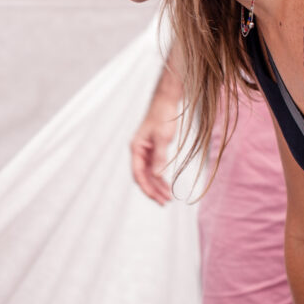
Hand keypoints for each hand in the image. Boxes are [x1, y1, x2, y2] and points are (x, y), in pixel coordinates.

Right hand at [130, 85, 180, 204]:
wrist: (166, 102)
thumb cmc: (162, 116)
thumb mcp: (162, 138)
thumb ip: (160, 157)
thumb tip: (158, 176)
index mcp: (136, 148)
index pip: (138, 174)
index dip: (147, 188)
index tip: (158, 198)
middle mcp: (138, 151)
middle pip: (143, 176)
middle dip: (153, 190)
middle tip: (165, 202)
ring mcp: (145, 151)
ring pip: (149, 173)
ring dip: (158, 185)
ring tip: (168, 197)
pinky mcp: (153, 149)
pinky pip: (155, 167)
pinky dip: (160, 177)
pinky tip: (167, 184)